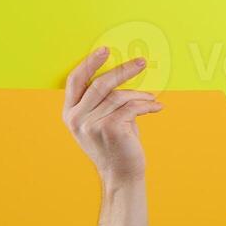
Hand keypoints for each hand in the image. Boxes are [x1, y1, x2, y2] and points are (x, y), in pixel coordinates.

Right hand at [62, 47, 163, 183]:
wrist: (121, 175)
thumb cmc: (114, 145)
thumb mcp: (99, 120)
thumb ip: (102, 100)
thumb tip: (120, 73)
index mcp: (69, 113)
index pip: (74, 80)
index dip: (89, 63)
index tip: (104, 50)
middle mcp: (76, 118)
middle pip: (100, 83)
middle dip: (123, 70)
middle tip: (141, 62)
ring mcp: (91, 124)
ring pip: (119, 96)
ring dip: (140, 94)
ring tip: (152, 98)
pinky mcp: (109, 128)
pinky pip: (132, 107)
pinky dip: (147, 105)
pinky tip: (156, 107)